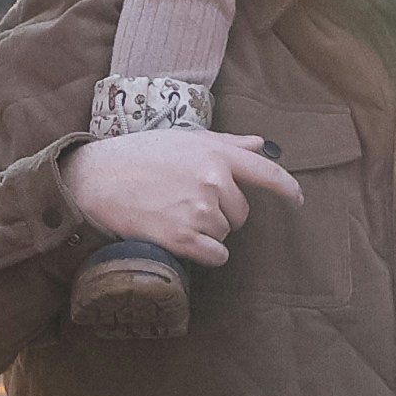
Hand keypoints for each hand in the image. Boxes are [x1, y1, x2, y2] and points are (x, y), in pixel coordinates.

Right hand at [64, 125, 304, 265]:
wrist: (97, 179)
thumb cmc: (139, 156)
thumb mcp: (184, 139)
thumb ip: (227, 144)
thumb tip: (261, 145)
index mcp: (216, 154)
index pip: (267, 173)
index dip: (287, 188)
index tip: (297, 200)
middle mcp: (213, 181)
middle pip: (241, 213)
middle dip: (223, 213)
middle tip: (188, 204)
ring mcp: (199, 210)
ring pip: (224, 234)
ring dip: (207, 232)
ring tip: (175, 215)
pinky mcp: (183, 237)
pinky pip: (215, 255)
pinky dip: (205, 254)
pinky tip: (185, 242)